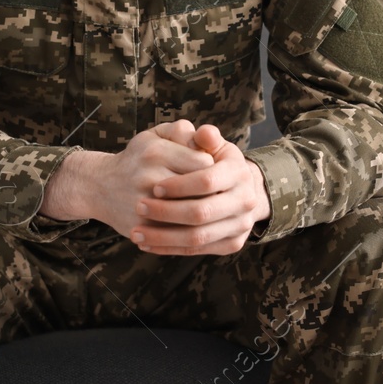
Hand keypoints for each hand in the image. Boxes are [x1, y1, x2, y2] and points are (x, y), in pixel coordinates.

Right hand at [43, 120, 213, 235]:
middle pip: (200, 191)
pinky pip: (175, 235)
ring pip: (190, 217)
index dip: (215, 171)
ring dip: (204, 217)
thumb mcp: (156, 135)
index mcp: (156, 151)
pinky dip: (188, 232)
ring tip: (208, 211)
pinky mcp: (141, 227)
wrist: (100, 186)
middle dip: (214, 195)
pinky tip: (193, 226)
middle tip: (218, 196)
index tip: (215, 174)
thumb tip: (208, 138)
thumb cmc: (138, 158)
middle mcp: (148, 177)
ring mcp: (143, 205)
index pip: (204, 164)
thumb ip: (183, 131)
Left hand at [133, 123, 271, 255]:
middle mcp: (246, 201)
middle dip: (167, 212)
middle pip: (202, 212)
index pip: (206, 181)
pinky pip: (198, 251)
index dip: (179, 185)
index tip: (154, 187)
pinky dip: (170, 249)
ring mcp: (241, 225)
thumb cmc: (214, 162)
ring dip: (163, 237)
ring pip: (198, 237)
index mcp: (240, 172)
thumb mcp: (212, 145)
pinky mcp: (232, 244)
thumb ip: (205, 137)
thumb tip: (203, 132)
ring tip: (135, 233)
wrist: (238, 189)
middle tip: (139, 207)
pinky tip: (147, 244)